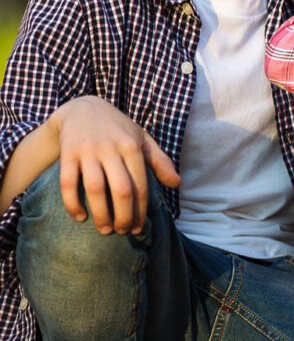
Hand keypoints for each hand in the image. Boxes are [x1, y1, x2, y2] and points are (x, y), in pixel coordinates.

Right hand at [53, 96, 179, 234]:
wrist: (84, 108)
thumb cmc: (119, 129)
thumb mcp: (142, 140)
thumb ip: (160, 161)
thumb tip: (177, 183)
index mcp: (133, 147)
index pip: (140, 185)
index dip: (141, 210)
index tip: (139, 227)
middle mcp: (112, 149)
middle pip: (121, 190)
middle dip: (124, 216)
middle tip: (123, 232)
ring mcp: (89, 151)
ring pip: (95, 188)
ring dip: (101, 213)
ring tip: (105, 230)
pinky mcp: (68, 154)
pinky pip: (68, 183)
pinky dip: (72, 203)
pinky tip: (80, 217)